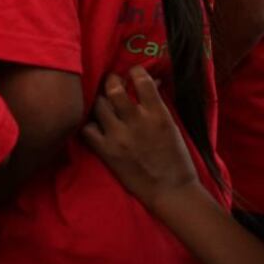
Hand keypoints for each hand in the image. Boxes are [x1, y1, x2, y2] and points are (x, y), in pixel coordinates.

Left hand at [82, 67, 200, 213]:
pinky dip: (90, 124)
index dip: (135, 72)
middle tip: (112, 83)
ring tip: (103, 103)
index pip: (142, 81)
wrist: (171, 191)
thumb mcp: (171, 126)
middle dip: (111, 81)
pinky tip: (96, 125)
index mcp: (158, 115)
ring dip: (100, 101)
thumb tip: (151, 82)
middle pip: (113, 89)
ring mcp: (119, 137)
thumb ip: (157, 104)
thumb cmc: (176, 158)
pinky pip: (87, 129)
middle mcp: (137, 122)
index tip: (132, 72)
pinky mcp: (107, 152)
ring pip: (98, 105)